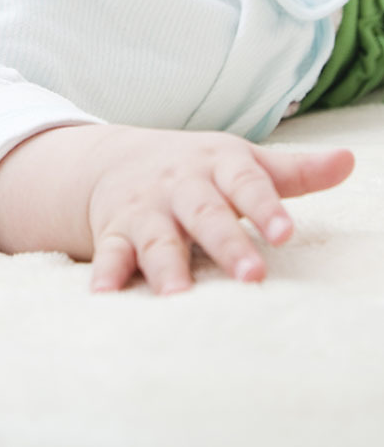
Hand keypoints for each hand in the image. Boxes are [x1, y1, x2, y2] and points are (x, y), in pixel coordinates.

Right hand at [85, 127, 353, 293]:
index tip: (285, 233)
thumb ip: (294, 172)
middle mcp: (180, 187)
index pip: (245, 183)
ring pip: (156, 237)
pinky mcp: (114, 232)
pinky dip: (106, 273)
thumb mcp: (242, 162)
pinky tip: (105, 295)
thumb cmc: (196, 169)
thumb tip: (349, 161)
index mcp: (216, 167)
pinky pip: (109, 253)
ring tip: (177, 294)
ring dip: (164, 265)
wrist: (112, 158)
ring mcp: (145, 209)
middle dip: (225, 243)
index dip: (265, 207)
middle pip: (204, 214)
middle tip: (250, 274)